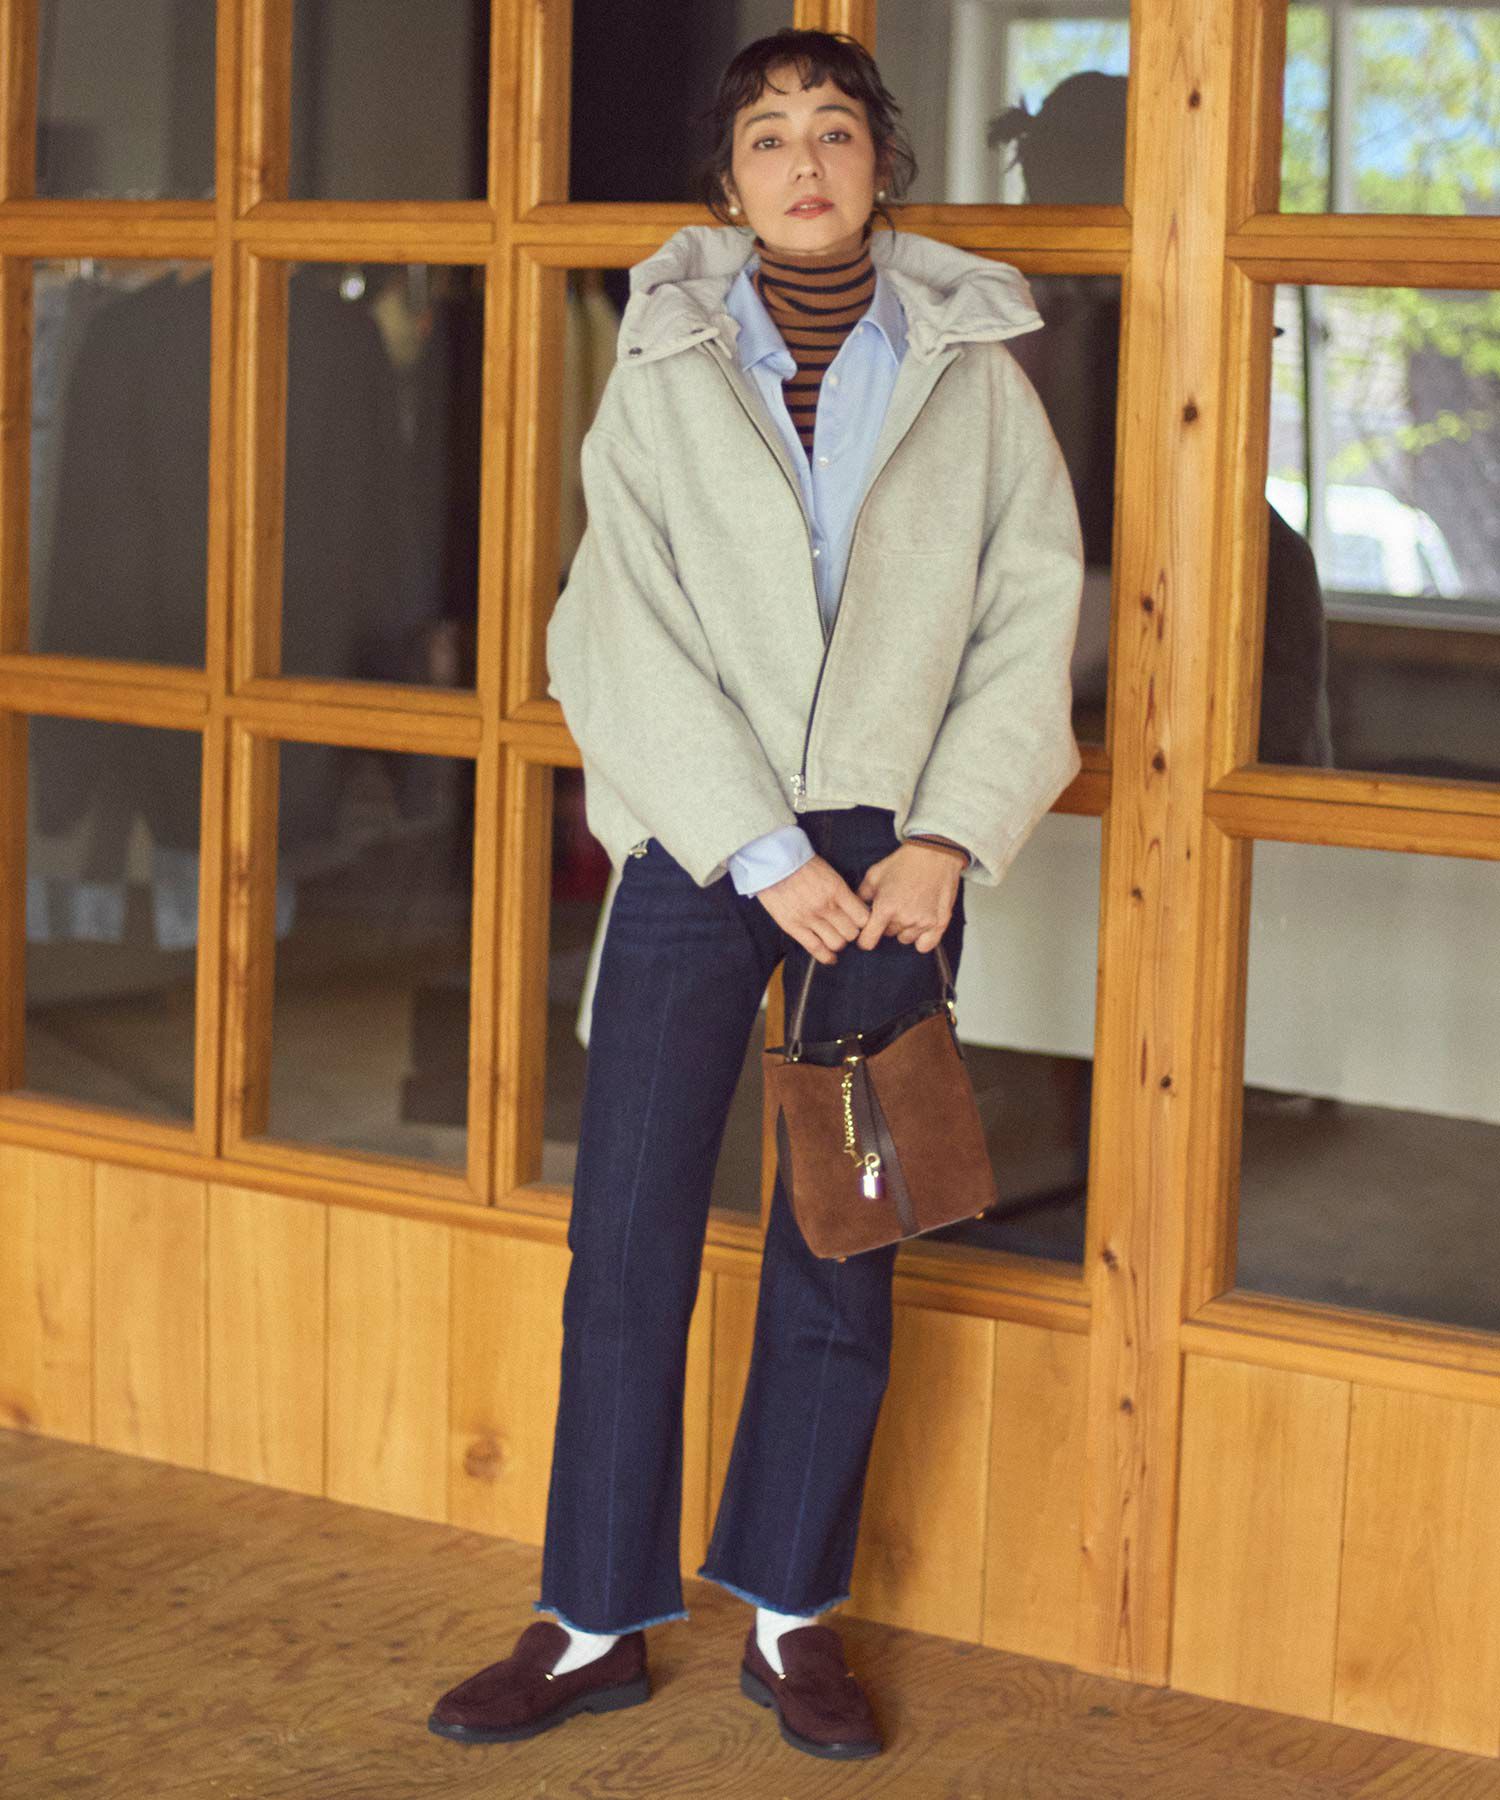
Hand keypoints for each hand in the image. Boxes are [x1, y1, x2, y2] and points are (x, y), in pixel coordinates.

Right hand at [755, 853, 870, 965]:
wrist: (772, 863)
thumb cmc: (800, 864)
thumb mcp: (828, 872)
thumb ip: (841, 891)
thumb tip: (853, 907)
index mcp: (837, 890)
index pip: (862, 917)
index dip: (863, 921)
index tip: (859, 921)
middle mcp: (826, 906)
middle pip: (851, 933)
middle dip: (851, 933)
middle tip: (846, 929)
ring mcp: (809, 918)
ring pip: (837, 943)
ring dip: (839, 943)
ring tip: (835, 938)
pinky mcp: (793, 926)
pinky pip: (815, 948)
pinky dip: (826, 957)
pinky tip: (830, 958)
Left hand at [854, 841, 961, 953]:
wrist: (934, 853)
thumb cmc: (905, 862)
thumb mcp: (874, 874)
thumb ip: (860, 896)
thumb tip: (853, 911)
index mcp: (885, 908)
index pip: (868, 941)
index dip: (864, 939)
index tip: (867, 935)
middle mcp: (904, 918)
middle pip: (888, 936)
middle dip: (887, 925)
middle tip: (895, 906)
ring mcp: (923, 922)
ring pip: (905, 939)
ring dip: (904, 929)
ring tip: (910, 908)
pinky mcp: (939, 923)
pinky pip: (925, 945)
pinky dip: (921, 938)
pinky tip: (920, 924)